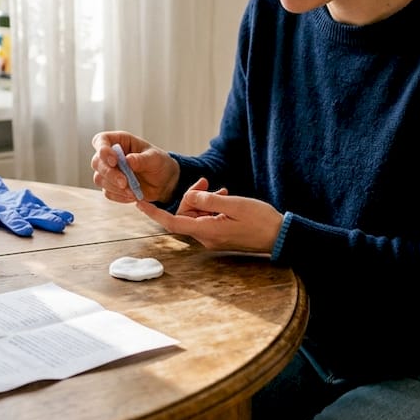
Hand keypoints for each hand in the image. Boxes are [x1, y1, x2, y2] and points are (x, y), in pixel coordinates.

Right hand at [90, 131, 179, 203]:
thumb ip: (142, 159)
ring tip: (132, 191)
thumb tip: (128, 160)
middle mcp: (111, 155)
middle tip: (124, 182)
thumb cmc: (158, 163)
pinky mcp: (111, 187)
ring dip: (114, 187)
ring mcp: (109, 172)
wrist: (164, 182)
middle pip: (96, 162)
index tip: (114, 161)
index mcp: (120, 141)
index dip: (102, 149)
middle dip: (109, 173)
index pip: (101, 140)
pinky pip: (108, 192)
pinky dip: (119, 196)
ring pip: (99, 179)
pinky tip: (132, 195)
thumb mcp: (155, 158)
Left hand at [136, 177, 282, 253]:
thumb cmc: (260, 220)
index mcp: (207, 230)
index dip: (154, 213)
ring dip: (203, 199)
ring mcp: (214, 238)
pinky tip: (224, 195)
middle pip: (185, 215)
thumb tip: (191, 197)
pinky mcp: (221, 235)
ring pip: (197, 215)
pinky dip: (211, 206)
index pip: (172, 222)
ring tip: (220, 188)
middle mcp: (207, 237)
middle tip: (206, 181)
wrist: (280, 236)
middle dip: (191, 196)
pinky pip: (207, 218)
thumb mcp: (234, 204)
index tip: (139, 203)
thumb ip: (209, 200)